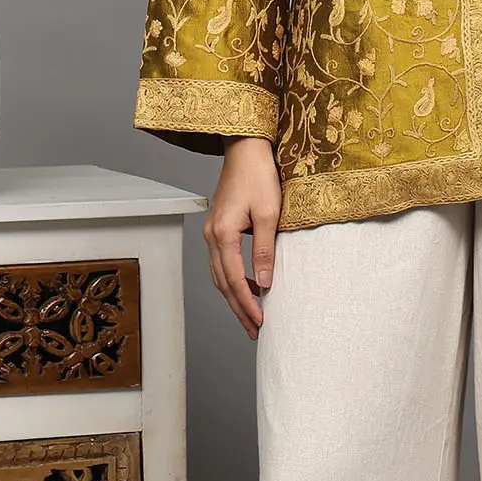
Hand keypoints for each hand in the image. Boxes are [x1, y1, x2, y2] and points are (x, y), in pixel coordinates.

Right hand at [204, 135, 281, 337]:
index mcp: (223, 234)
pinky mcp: (217, 228)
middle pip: (222, 283)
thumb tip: (264, 282)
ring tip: (251, 317)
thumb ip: (264, 249)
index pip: (234, 280)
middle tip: (254, 331)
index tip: (261, 322)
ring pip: (219, 276)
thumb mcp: (269, 213)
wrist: (246, 149)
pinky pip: (222, 263)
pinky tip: (250, 287)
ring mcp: (212, 232)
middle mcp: (212, 236)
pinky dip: (233, 280)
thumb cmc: (259, 175)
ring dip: (235, 297)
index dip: (247, 304)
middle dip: (239, 309)